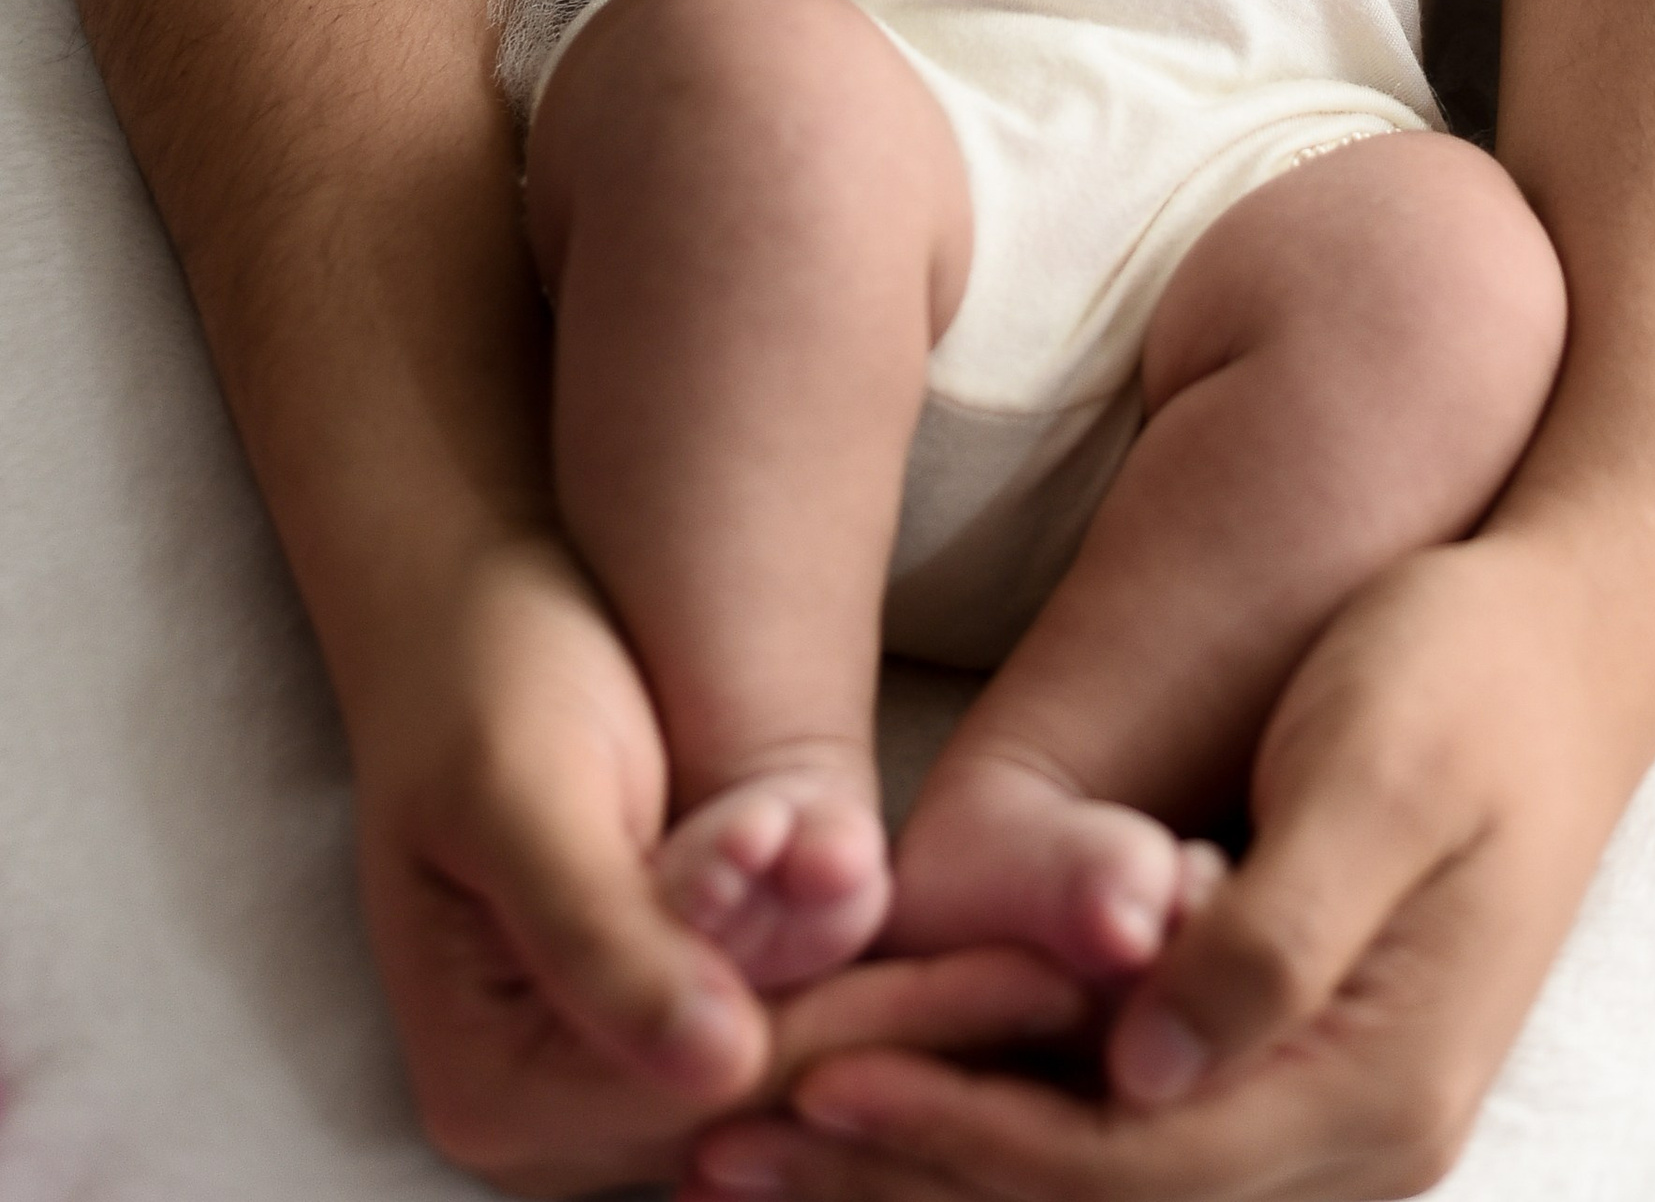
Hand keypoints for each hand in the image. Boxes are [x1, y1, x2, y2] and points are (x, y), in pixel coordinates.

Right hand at [350, 529, 1102, 1198]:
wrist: (469, 607)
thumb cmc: (487, 675)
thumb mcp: (524, 791)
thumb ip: (605, 935)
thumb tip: (717, 1067)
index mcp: (505, 1085)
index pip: (737, 1080)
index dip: (891, 1029)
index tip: (1044, 971)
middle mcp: (566, 1120)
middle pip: (795, 1094)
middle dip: (949, 1031)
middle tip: (1111, 967)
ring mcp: (633, 1078)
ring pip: (823, 1072)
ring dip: (956, 1020)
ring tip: (1101, 962)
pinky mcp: (690, 1018)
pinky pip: (819, 1024)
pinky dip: (922, 986)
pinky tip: (1037, 946)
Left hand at [678, 537, 1646, 1201]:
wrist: (1570, 628)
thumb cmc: (1466, 670)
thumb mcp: (1380, 770)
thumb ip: (1275, 933)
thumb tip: (1151, 1067)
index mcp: (1382, 1087)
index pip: (1132, 1160)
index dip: (965, 1132)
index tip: (818, 1079)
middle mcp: (1359, 1138)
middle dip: (911, 1174)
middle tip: (729, 1141)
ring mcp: (1332, 1114)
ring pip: (1103, 1185)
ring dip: (937, 1165)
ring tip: (765, 1139)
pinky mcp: (1298, 1064)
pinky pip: (1131, 1133)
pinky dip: (1004, 1121)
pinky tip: (894, 1085)